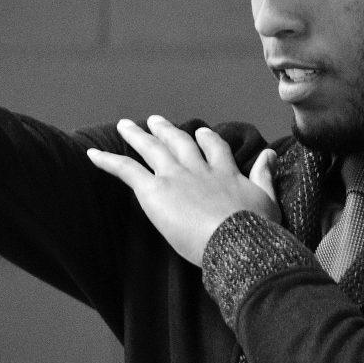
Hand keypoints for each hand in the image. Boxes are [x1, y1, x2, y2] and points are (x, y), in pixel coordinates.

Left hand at [86, 116, 279, 265]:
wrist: (238, 241)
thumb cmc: (257, 230)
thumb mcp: (268, 200)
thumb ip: (265, 175)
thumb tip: (270, 154)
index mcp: (225, 173)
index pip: (214, 149)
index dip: (206, 140)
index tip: (202, 132)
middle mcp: (199, 169)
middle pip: (180, 142)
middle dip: (167, 130)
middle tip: (156, 121)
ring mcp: (176, 176)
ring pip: (152, 148)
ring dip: (137, 135)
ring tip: (125, 126)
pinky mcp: (155, 190)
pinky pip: (127, 170)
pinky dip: (108, 161)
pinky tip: (93, 155)